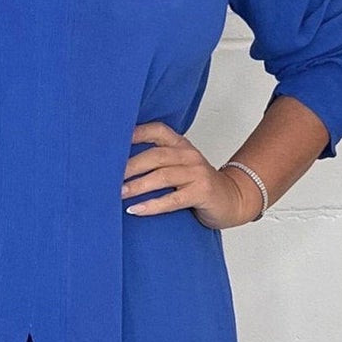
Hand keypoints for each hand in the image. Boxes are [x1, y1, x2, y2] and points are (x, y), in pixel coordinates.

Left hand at [122, 122, 259, 228]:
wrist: (233, 200)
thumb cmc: (199, 186)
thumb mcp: (180, 168)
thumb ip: (158, 163)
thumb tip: (119, 168)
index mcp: (181, 145)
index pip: (158, 130)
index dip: (136, 133)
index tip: (112, 140)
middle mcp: (189, 155)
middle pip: (155, 155)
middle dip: (130, 166)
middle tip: (108, 177)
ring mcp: (197, 173)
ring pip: (162, 176)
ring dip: (138, 185)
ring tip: (119, 193)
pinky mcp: (201, 192)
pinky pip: (173, 199)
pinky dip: (153, 205)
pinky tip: (137, 210)